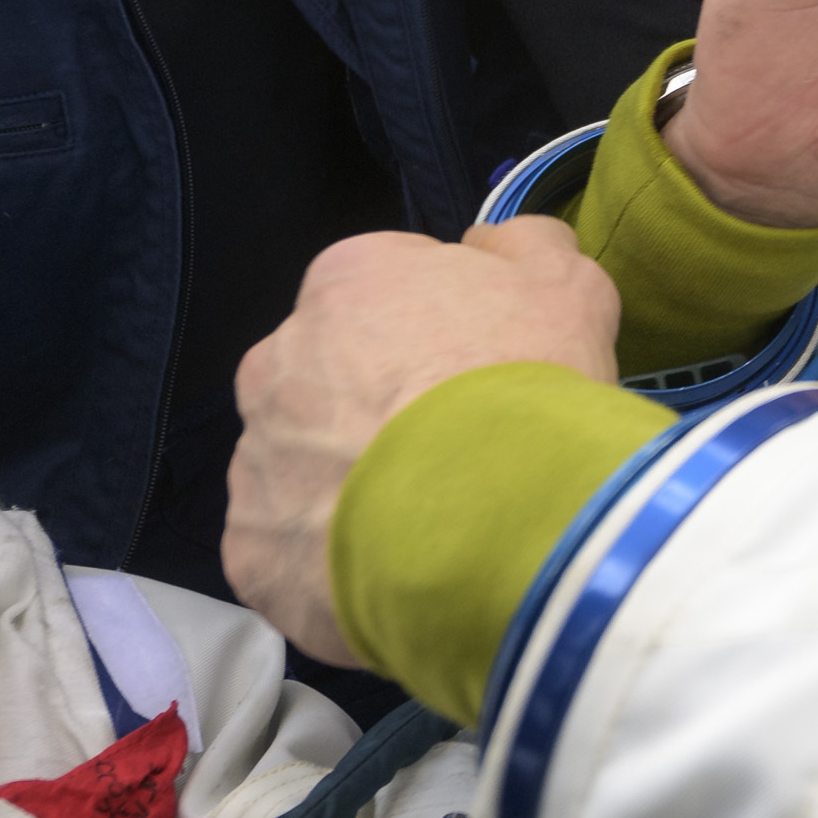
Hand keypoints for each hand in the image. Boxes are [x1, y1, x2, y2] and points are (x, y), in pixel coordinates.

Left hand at [223, 219, 620, 663]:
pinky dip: (329, 562)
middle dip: (379, 407)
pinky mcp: (248, 549)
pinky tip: (390, 572)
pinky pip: (289, 548)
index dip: (439, 336)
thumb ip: (525, 246)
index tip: (479, 376)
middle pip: (332, 379)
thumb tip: (486, 245)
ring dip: (349, 484)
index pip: (385, 294)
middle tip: (453, 452)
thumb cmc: (526, 387)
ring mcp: (255, 458)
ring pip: (304, 465)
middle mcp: (278, 359)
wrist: (491, 523)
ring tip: (424, 523)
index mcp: (345, 282)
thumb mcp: (568, 286)